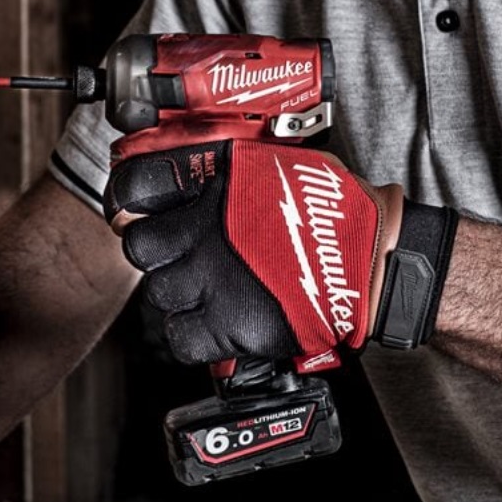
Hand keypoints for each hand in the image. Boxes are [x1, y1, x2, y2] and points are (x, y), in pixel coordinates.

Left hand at [106, 139, 442, 365]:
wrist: (373, 259)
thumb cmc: (333, 208)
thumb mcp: (275, 163)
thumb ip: (225, 167)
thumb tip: (182, 166)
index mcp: (216, 183)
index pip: (135, 187)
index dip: (128, 199)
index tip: (134, 208)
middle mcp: (206, 230)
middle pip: (140, 246)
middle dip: (156, 252)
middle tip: (182, 255)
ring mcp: (214, 279)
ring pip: (159, 294)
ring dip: (179, 293)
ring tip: (210, 289)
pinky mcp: (230, 325)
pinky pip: (180, 338)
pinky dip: (192, 335)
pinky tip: (216, 322)